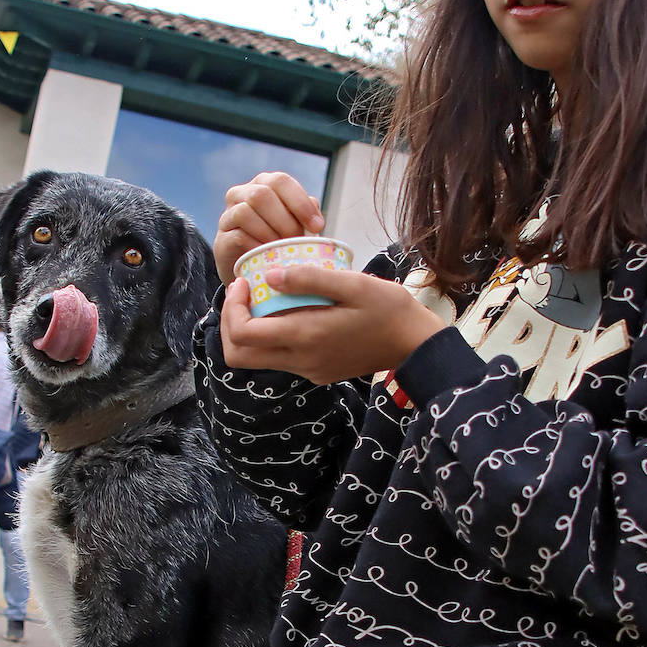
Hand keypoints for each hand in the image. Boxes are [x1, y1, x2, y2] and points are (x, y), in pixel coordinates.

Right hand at [214, 172, 324, 283]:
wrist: (253, 270)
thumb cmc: (279, 242)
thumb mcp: (297, 224)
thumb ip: (306, 214)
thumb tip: (314, 214)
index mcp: (264, 184)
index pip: (280, 181)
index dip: (300, 202)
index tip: (318, 226)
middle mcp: (242, 194)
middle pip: (262, 195)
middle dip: (285, 221)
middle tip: (297, 241)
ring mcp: (228, 216)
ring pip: (245, 212)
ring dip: (270, 233)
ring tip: (283, 250)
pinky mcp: (221, 239)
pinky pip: (238, 236)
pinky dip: (257, 246)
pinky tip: (269, 256)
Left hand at [220, 265, 445, 384]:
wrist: (416, 345)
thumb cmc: (388, 309)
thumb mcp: (353, 284)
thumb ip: (309, 279)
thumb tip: (269, 275)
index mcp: (305, 337)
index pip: (242, 335)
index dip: (232, 308)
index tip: (245, 282)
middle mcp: (301, 360)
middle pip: (239, 356)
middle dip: (230, 323)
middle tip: (244, 293)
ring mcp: (308, 370)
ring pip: (257, 359)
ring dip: (250, 329)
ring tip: (265, 295)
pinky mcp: (317, 371)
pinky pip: (280, 357)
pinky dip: (271, 335)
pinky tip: (289, 309)